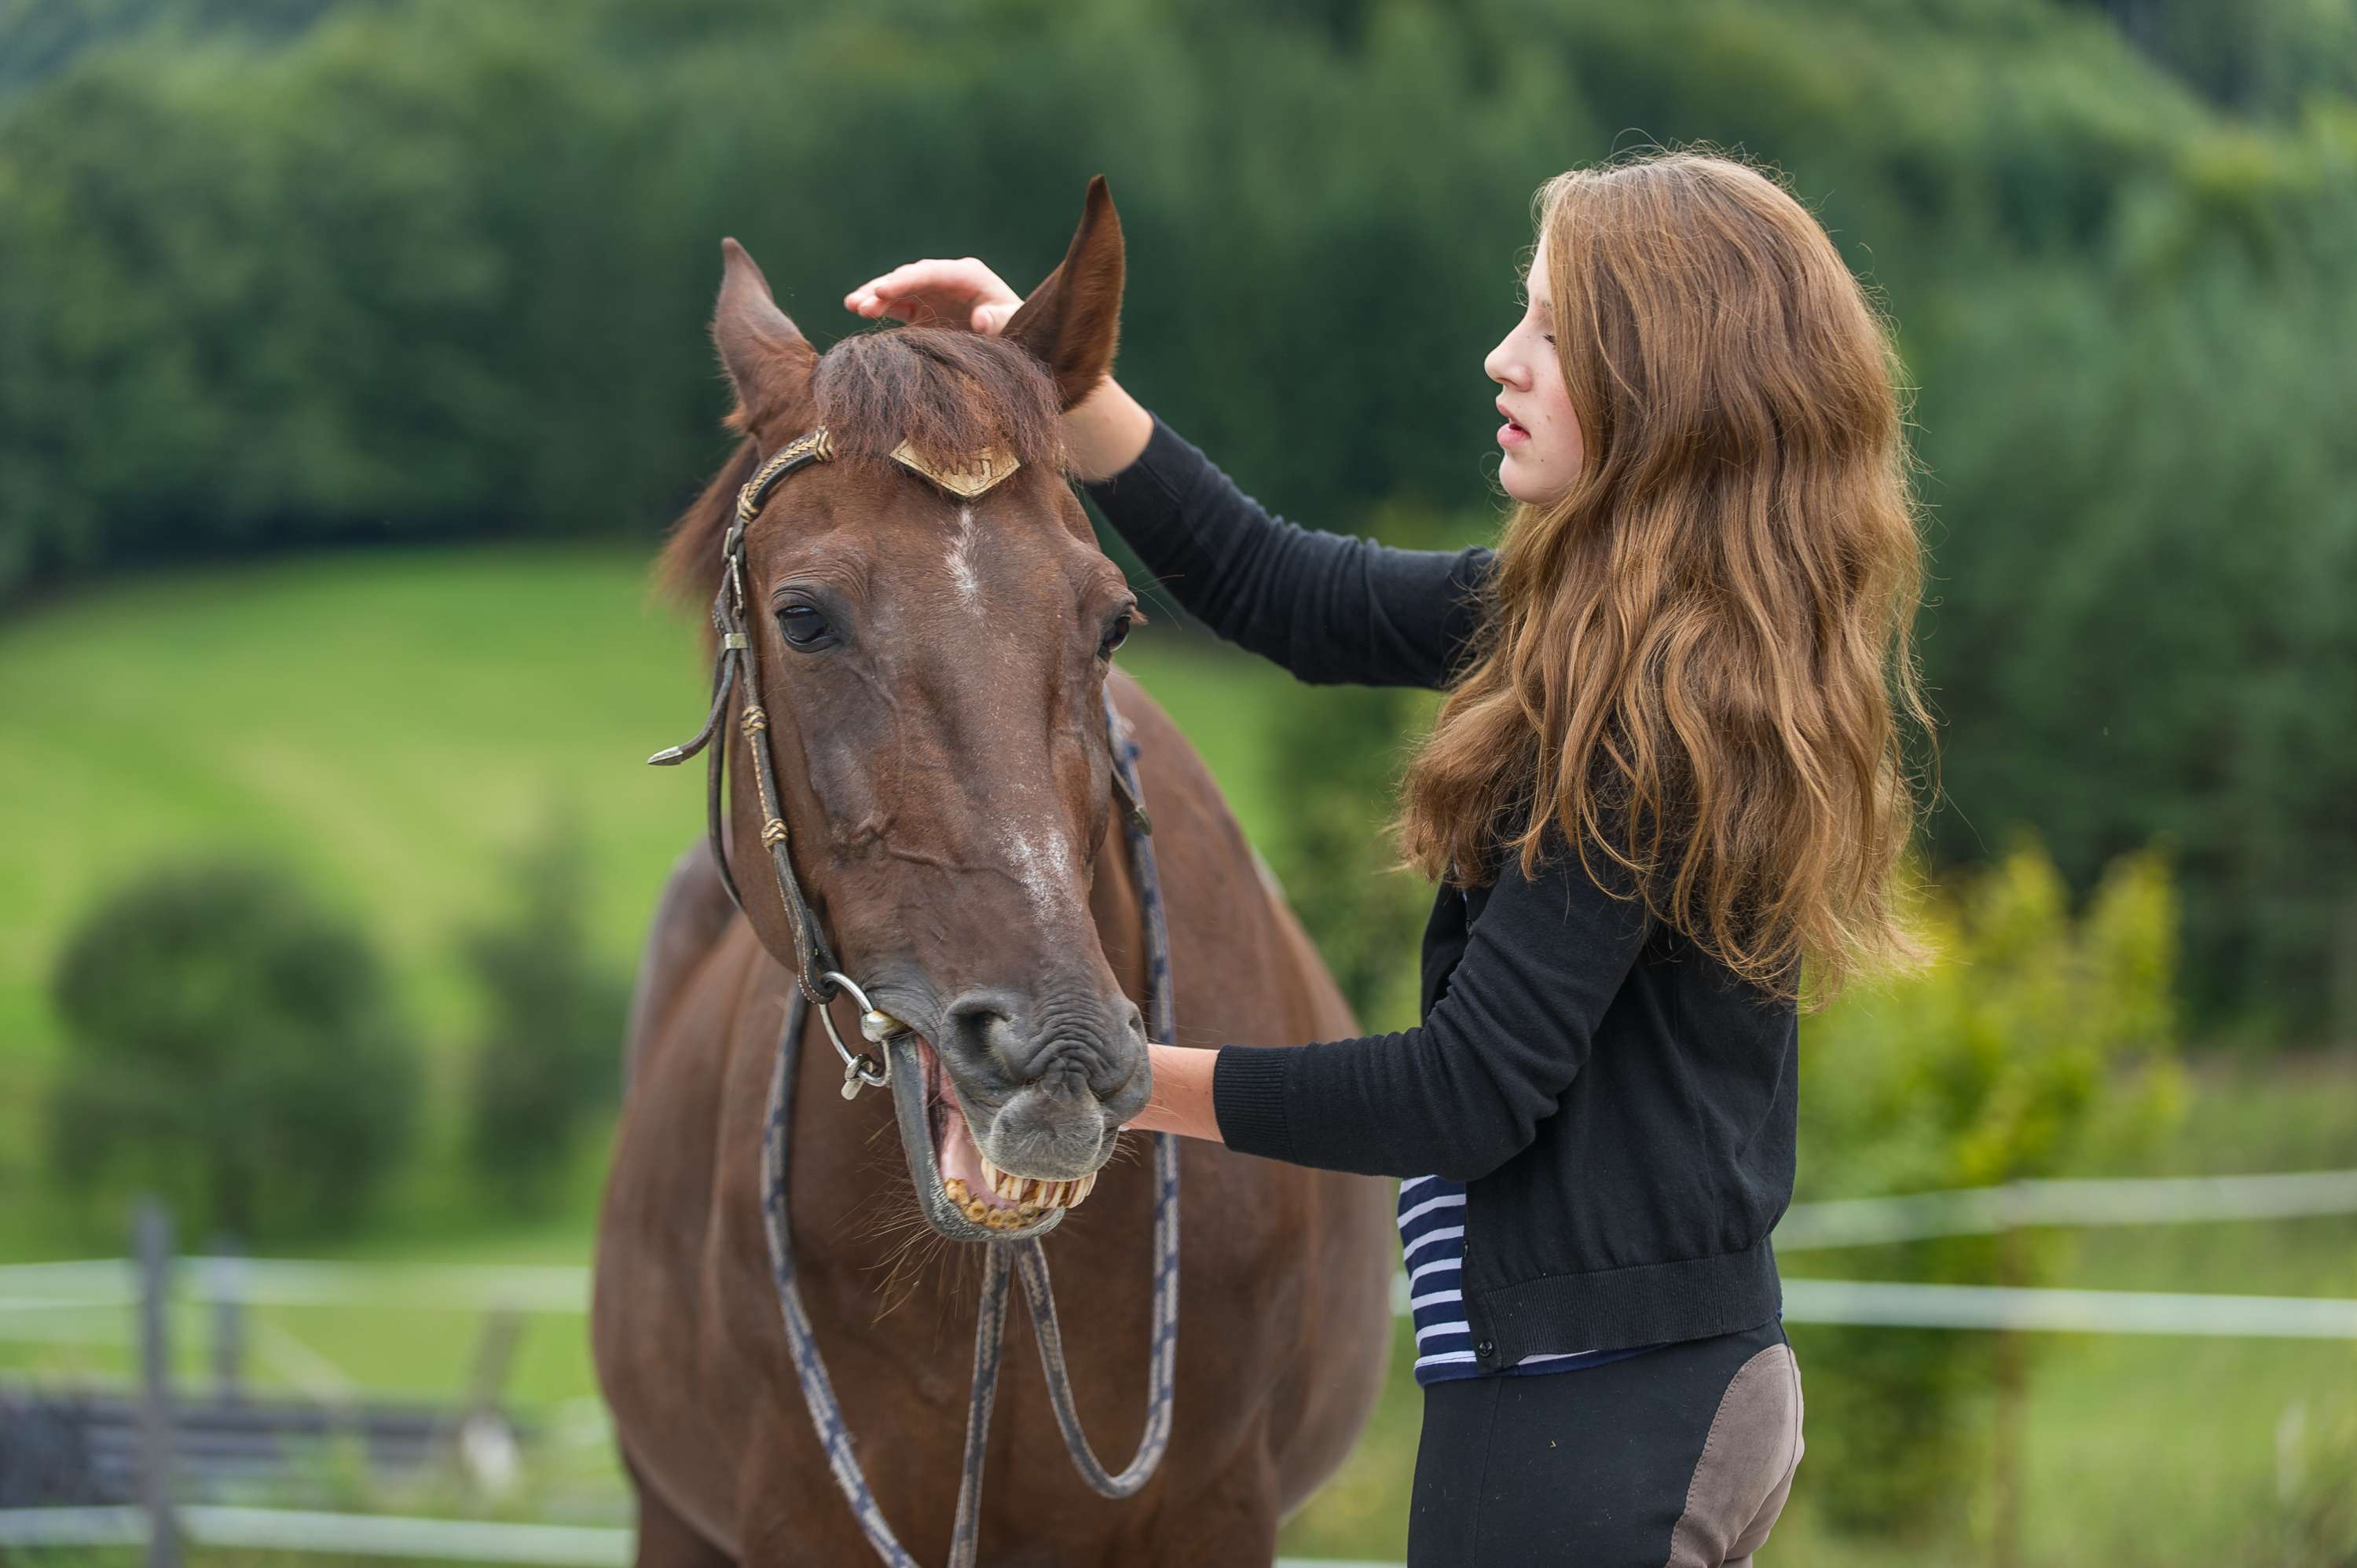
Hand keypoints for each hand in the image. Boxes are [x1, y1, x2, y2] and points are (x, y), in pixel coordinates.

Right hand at [843, 257, 1022, 334]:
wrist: (1012, 339)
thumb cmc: (1016, 327)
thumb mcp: (1013, 323)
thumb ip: (999, 320)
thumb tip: (982, 319)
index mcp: (968, 274)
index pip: (931, 272)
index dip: (906, 280)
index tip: (883, 290)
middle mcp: (946, 278)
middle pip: (910, 277)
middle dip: (885, 289)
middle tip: (862, 304)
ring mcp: (932, 293)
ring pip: (898, 289)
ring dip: (875, 296)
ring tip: (852, 306)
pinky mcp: (922, 309)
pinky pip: (896, 304)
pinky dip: (878, 307)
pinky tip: (858, 310)